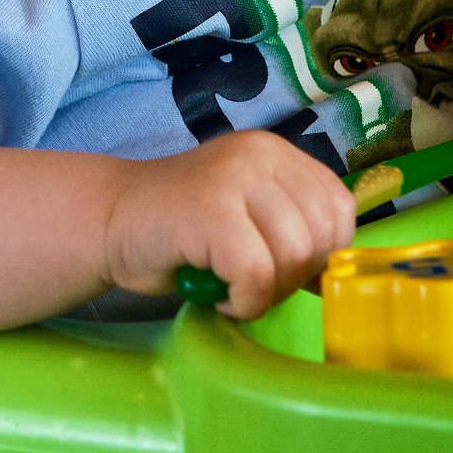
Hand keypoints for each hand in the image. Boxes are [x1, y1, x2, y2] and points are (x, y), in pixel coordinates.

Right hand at [101, 131, 355, 320]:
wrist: (113, 220)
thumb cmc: (185, 229)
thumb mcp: (252, 214)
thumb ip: (294, 227)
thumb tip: (339, 274)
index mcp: (275, 152)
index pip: (339, 208)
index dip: (323, 254)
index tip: (285, 271)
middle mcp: (259, 153)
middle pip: (319, 236)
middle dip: (293, 279)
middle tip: (251, 284)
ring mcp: (232, 176)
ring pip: (293, 255)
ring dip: (266, 292)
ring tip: (232, 287)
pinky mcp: (208, 209)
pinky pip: (256, 273)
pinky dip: (244, 300)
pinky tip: (218, 294)